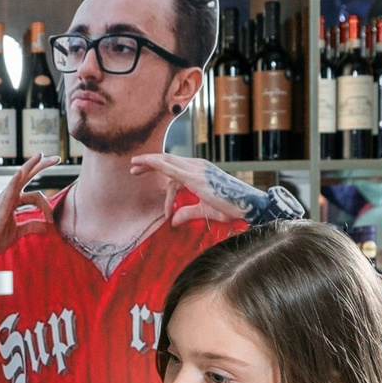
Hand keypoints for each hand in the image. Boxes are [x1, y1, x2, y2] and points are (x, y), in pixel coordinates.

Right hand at [0, 153, 61, 264]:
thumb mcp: (17, 233)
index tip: (52, 218)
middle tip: (57, 158)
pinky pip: (8, 191)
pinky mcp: (0, 209)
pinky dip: (15, 181)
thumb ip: (31, 226)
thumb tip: (46, 226)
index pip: (34, 194)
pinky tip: (20, 172)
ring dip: (30, 166)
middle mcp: (9, 197)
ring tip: (41, 155)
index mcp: (13, 203)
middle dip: (41, 166)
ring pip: (19, 179)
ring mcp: (3, 201)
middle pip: (27, 177)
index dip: (47, 202)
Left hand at [128, 152, 274, 227]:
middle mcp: (198, 166)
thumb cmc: (231, 207)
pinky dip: (156, 164)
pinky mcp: (195, 177)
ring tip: (134, 167)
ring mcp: (197, 169)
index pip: (175, 171)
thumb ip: (188, 212)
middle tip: (133, 168)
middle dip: (150, 163)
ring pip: (167, 161)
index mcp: (200, 171)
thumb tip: (173, 221)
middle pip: (168, 161)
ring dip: (149, 163)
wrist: (248, 205)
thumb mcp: (204, 210)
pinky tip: (145, 163)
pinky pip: (171, 168)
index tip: (162, 208)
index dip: (162, 182)